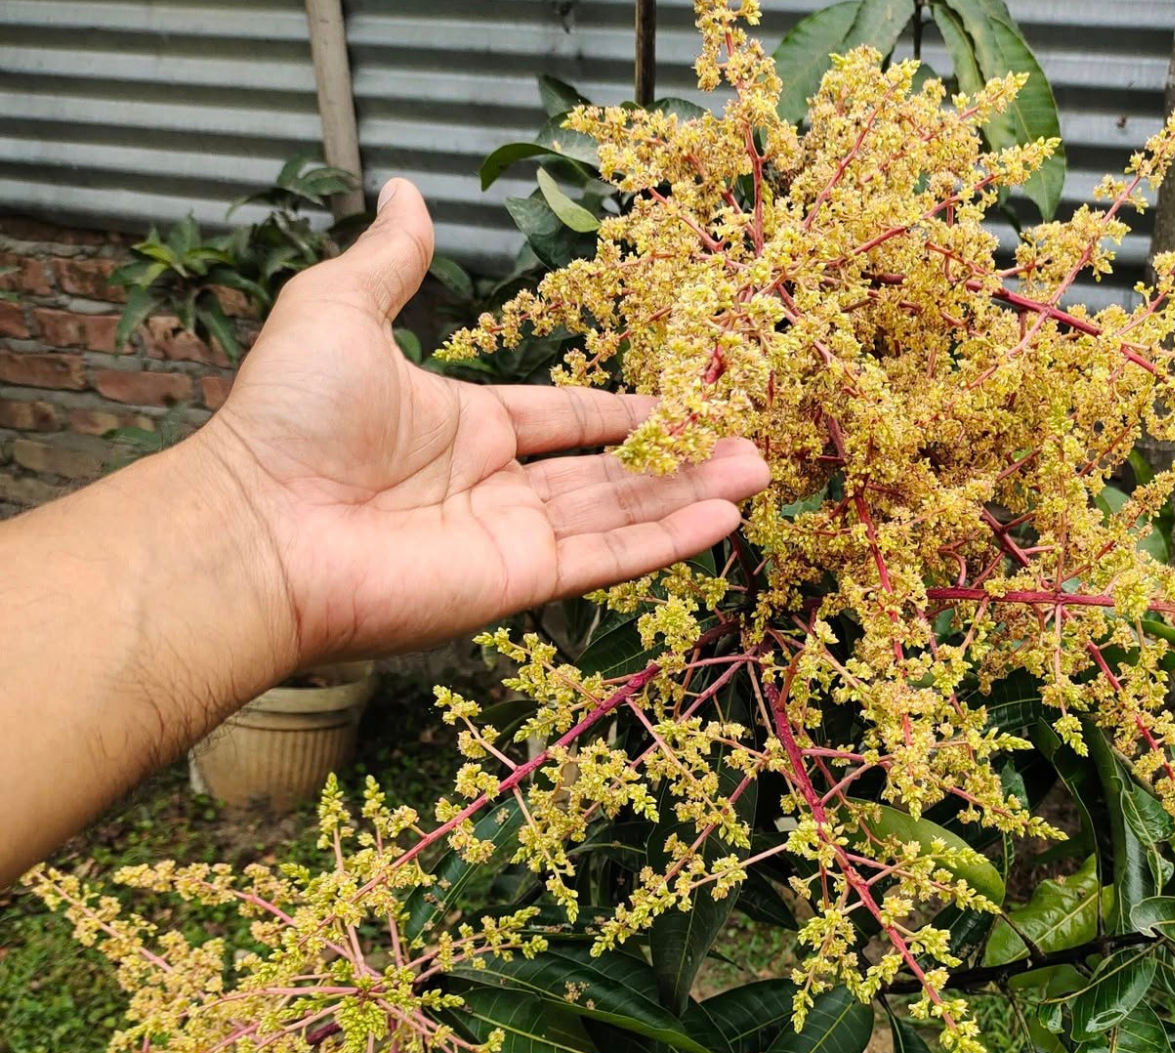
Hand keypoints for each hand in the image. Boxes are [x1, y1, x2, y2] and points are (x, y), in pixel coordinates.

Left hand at [204, 178, 767, 667]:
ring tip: (759, 472)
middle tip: (745, 444)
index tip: (677, 402)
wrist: (262, 523)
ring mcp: (512, 539)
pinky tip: (725, 516)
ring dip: (692, 493)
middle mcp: (496, 488)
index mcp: (463, 428)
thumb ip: (391, 261)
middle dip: (678, 458)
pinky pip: (610, 558)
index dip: (618, 412)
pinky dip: (669, 539)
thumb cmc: (291, 419)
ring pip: (622, 513)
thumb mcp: (340, 310)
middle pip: (608, 473)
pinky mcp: (522, 583)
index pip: (562, 419)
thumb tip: (406, 194)